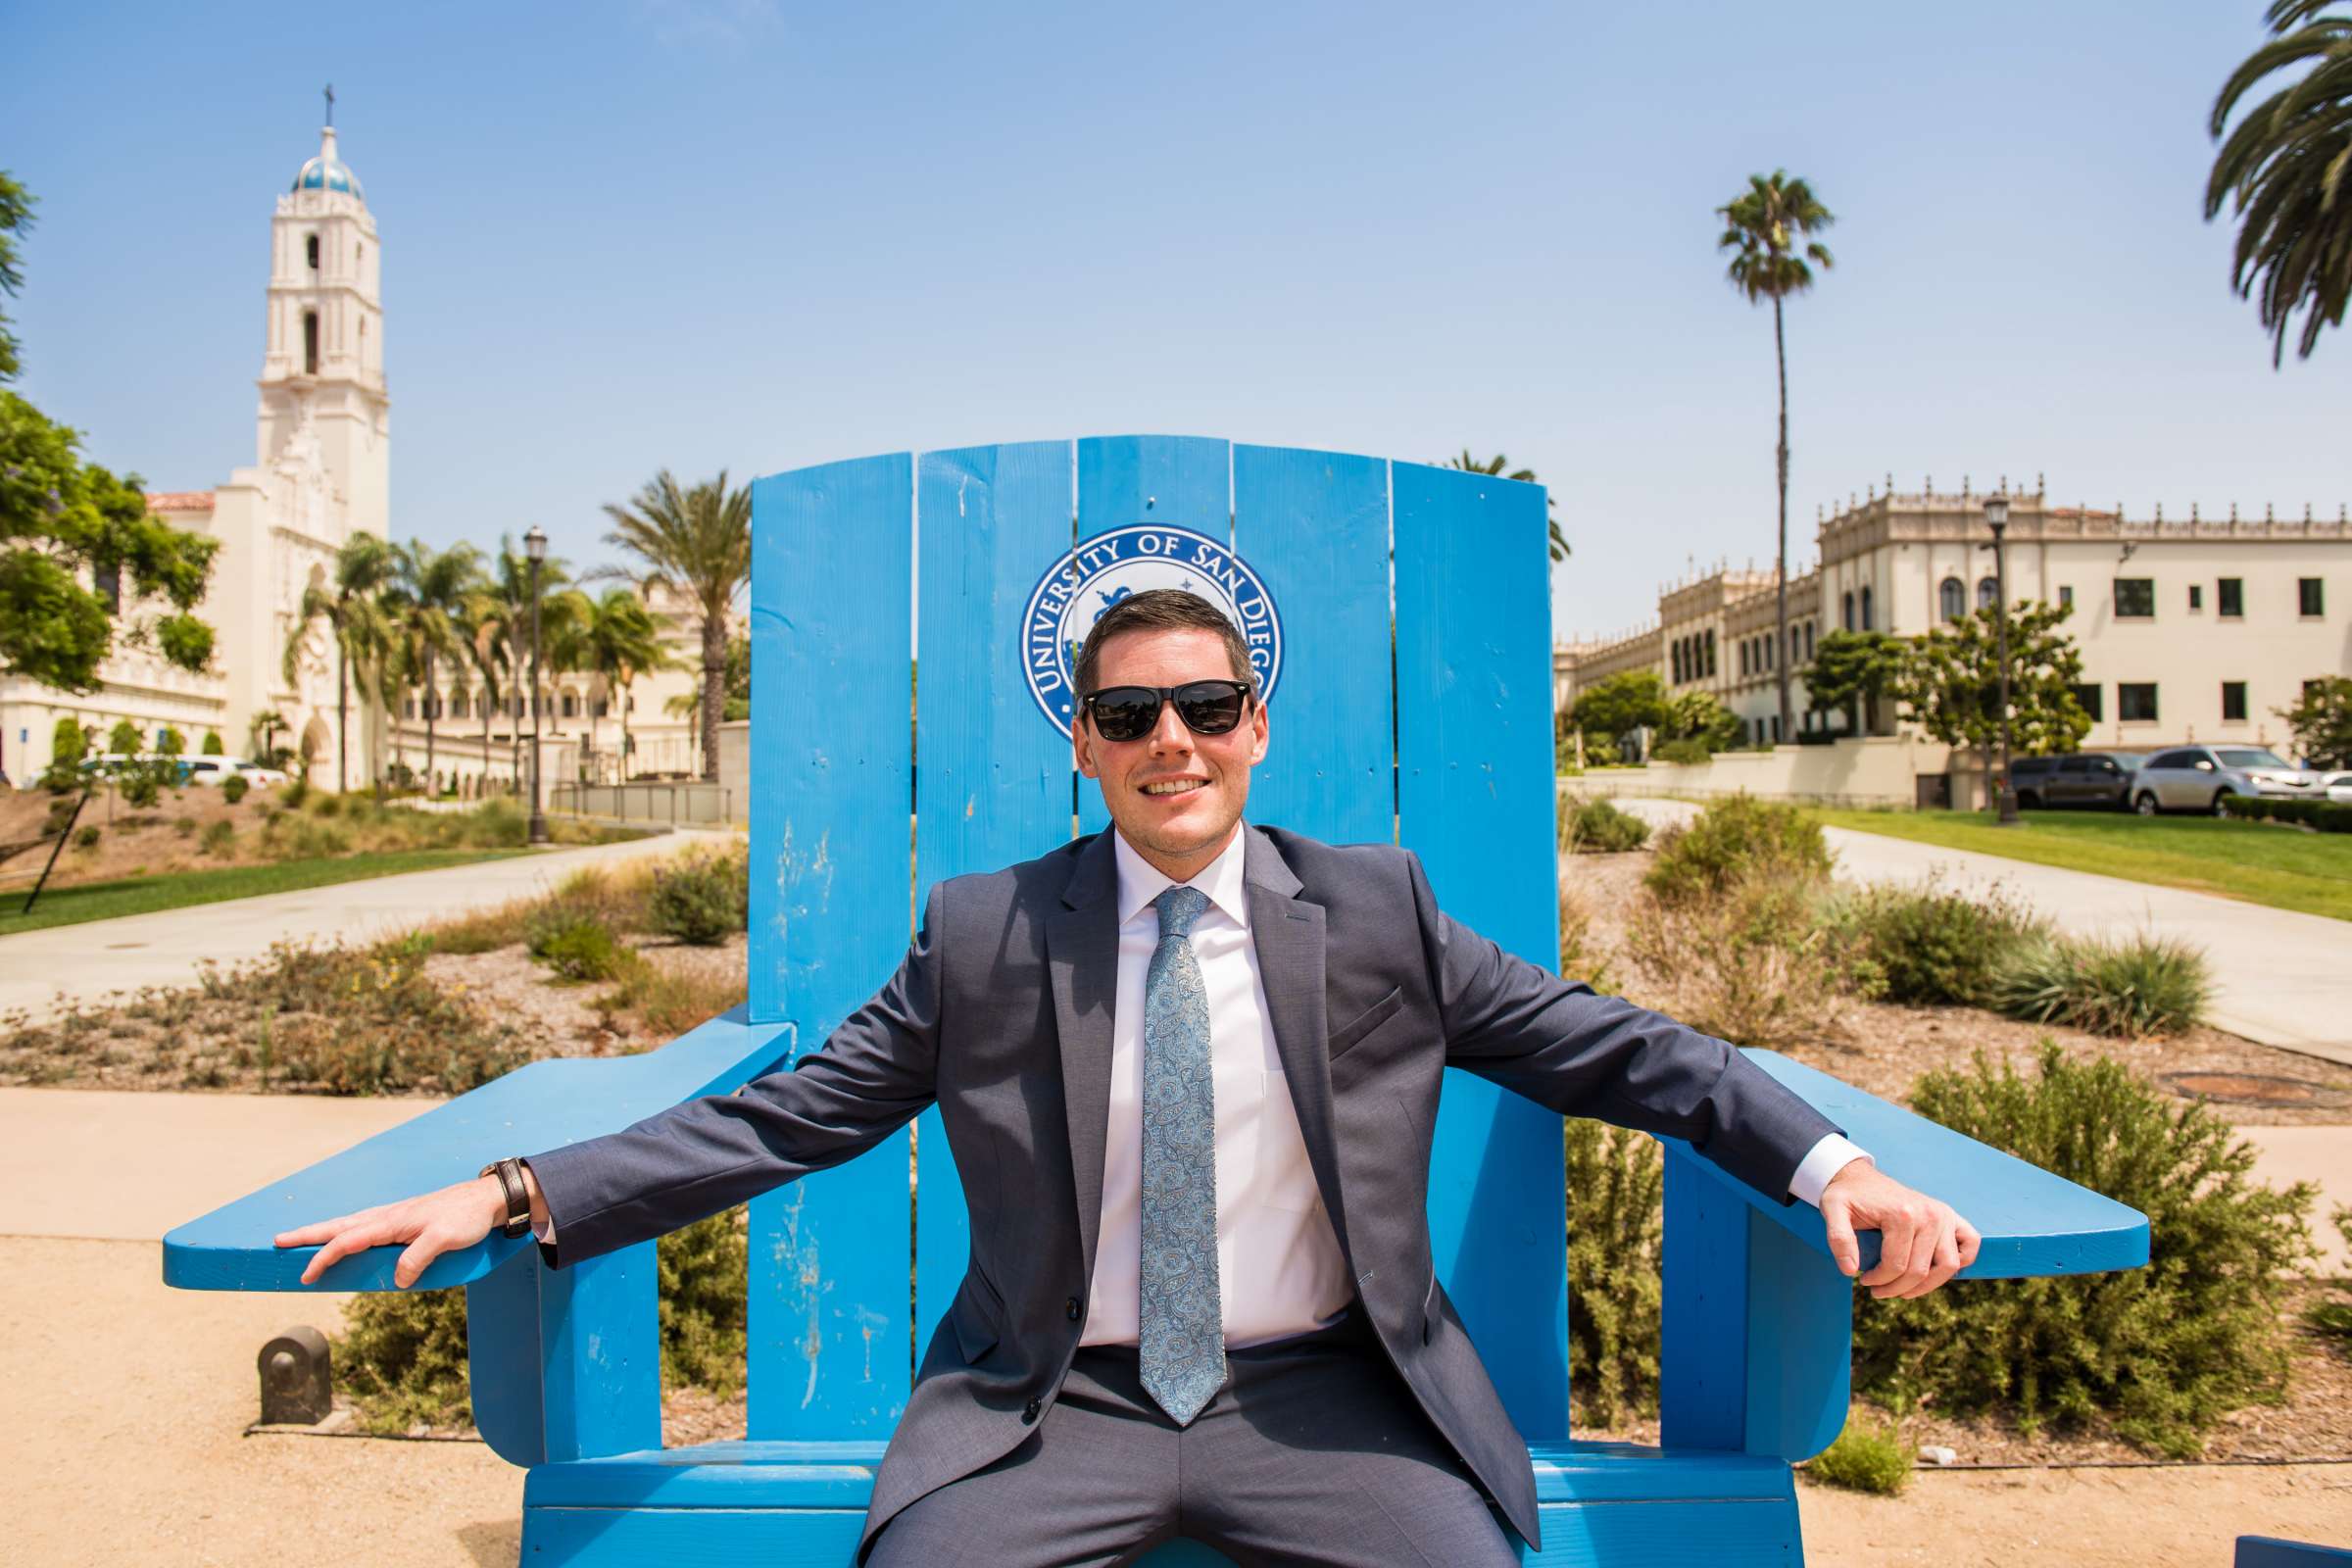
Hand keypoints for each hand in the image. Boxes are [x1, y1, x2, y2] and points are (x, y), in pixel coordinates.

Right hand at [272, 1175, 506, 1287]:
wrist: (485, 1200)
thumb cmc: (464, 1218)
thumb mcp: (444, 1240)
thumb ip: (417, 1258)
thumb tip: (396, 1281)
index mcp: (390, 1222)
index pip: (347, 1241)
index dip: (324, 1258)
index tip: (305, 1275)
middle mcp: (386, 1217)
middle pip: (338, 1227)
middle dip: (306, 1235)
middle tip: (276, 1242)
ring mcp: (392, 1218)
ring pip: (348, 1225)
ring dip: (322, 1232)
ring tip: (298, 1239)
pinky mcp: (401, 1221)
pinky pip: (363, 1227)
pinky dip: (344, 1232)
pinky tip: (343, 1237)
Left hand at [1820, 1160, 1980, 1298]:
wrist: (1860, 1177)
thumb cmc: (1848, 1195)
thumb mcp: (1832, 1210)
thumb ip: (1839, 1239)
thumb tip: (1851, 1271)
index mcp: (1902, 1214)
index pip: (1897, 1266)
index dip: (1879, 1281)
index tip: (1864, 1280)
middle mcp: (1929, 1215)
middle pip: (1921, 1271)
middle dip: (1897, 1288)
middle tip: (1877, 1290)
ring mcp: (1943, 1216)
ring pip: (1948, 1266)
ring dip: (1928, 1285)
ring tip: (1904, 1289)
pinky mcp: (1951, 1217)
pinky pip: (1970, 1244)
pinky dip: (1962, 1261)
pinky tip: (1936, 1269)